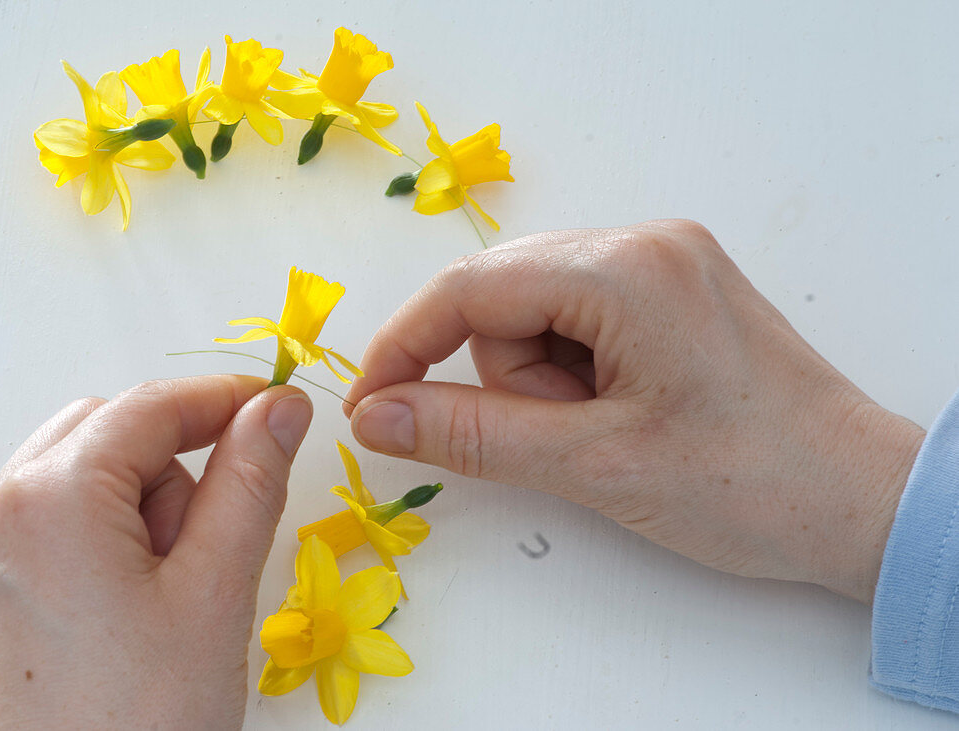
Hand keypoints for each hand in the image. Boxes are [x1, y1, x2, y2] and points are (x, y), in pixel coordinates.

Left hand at [0, 376, 312, 728]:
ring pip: (78, 474)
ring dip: (139, 504)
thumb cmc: (146, 718)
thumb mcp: (216, 589)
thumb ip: (251, 479)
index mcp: (51, 498)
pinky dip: (102, 533)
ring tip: (169, 591)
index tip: (277, 408)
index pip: (150, 407)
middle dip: (172, 465)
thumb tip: (279, 405)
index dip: (223, 398)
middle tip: (209, 542)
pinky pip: (49, 522)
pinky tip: (132, 603)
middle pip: (107, 433)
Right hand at [345, 220, 925, 602]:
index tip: (369, 408)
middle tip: (561, 440)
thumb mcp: (591, 465)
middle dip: (506, 376)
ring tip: (604, 434)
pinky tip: (619, 415)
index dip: (405, 347)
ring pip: (539, 312)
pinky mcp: (676, 291)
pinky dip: (574, 373)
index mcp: (626, 269)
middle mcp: (646, 243)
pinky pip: (581, 320)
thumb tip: (374, 417)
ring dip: (544, 381)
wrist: (862, 503)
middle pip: (505, 297)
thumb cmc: (745, 485)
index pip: (471, 289)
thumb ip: (470, 435)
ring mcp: (666, 262)